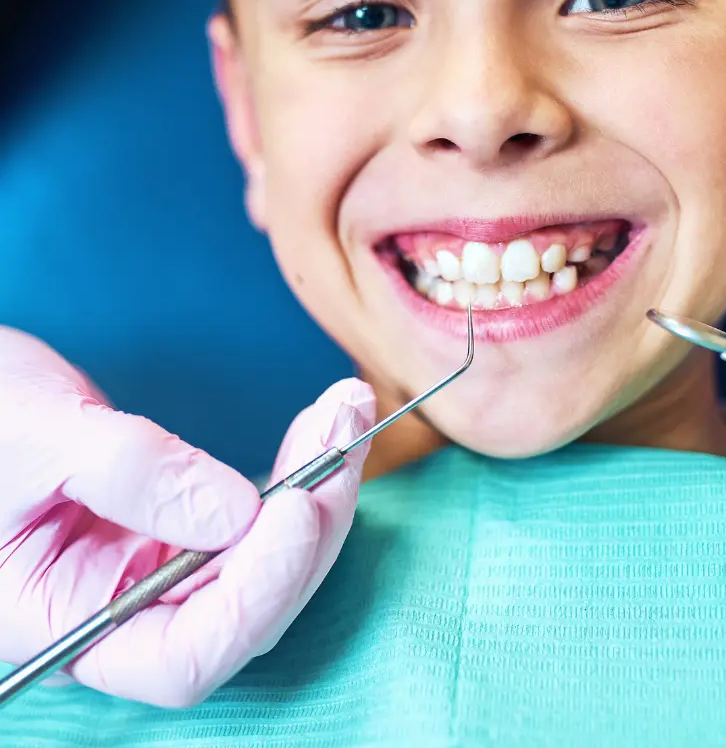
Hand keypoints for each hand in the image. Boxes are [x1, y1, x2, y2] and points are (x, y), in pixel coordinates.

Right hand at [0, 328, 374, 707]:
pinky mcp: (180, 525)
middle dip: (311, 521)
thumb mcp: (40, 440)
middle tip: (345, 426)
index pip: (188, 655)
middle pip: (248, 608)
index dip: (260, 592)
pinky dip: (298, 469)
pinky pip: (257, 518)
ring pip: (266, 560)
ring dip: (318, 485)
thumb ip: (132, 476)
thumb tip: (242, 513)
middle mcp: (122, 611)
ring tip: (345, 409)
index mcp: (65, 622)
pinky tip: (324, 423)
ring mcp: (157, 568)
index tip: (300, 505)